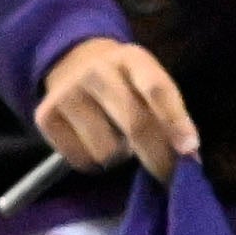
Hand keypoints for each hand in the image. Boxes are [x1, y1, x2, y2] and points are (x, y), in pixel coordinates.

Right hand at [36, 35, 197, 174]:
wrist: (73, 62)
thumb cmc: (125, 82)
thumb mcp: (148, 81)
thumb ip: (168, 113)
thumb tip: (189, 155)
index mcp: (132, 59)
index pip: (156, 89)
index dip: (175, 122)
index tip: (189, 150)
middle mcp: (97, 71)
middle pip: (134, 124)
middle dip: (157, 157)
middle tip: (167, 175)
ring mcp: (68, 92)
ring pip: (107, 151)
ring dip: (120, 157)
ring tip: (117, 139)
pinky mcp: (46, 116)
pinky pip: (81, 159)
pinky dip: (93, 161)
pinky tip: (93, 141)